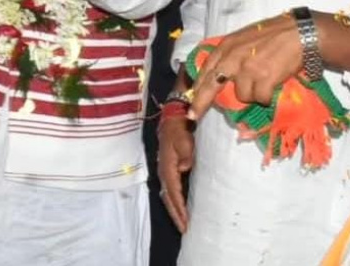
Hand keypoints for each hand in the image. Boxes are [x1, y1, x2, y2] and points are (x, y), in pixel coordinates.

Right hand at [157, 117, 193, 232]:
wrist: (171, 121)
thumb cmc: (179, 130)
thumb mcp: (184, 139)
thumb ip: (185, 153)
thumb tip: (183, 168)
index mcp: (167, 168)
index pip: (174, 193)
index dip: (179, 208)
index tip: (186, 221)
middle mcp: (163, 172)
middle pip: (168, 198)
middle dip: (176, 214)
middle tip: (184, 229)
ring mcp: (164, 172)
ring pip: (167, 196)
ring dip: (174, 210)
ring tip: (182, 223)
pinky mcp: (167, 170)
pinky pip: (169, 191)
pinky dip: (173, 202)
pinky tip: (179, 207)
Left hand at [188, 14, 302, 121]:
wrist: (300, 33)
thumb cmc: (273, 35)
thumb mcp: (243, 39)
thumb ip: (229, 55)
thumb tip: (218, 77)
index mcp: (226, 46)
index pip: (205, 70)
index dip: (196, 87)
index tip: (189, 101)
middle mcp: (233, 57)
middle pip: (211, 85)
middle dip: (201, 103)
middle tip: (192, 116)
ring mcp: (248, 69)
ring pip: (242, 95)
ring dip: (252, 94)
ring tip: (264, 80)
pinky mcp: (264, 79)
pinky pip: (260, 98)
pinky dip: (267, 96)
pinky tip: (274, 84)